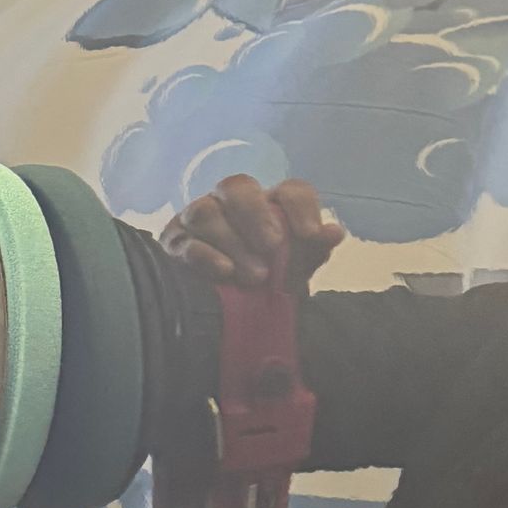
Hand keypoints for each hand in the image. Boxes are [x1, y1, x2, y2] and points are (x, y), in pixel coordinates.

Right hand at [161, 175, 344, 286]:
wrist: (223, 320)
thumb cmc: (262, 288)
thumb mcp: (291, 273)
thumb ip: (311, 251)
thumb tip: (334, 233)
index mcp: (268, 206)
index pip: (288, 190)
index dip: (300, 207)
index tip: (311, 234)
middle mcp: (229, 203)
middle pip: (237, 187)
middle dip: (257, 215)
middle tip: (273, 247)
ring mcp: (196, 220)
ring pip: (206, 211)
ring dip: (232, 240)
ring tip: (254, 276)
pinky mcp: (173, 244)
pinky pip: (184, 242)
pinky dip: (204, 255)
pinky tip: (223, 273)